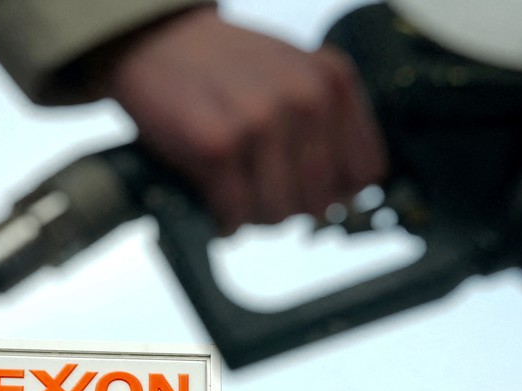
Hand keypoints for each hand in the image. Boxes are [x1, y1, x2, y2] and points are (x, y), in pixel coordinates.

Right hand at [99, 6, 385, 233]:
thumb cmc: (224, 67)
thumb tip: (343, 198)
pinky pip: (234, 213)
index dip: (338, 193)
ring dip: (254, 216)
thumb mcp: (294, 76)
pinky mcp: (217, 144)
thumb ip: (326, 126)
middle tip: (263, 195)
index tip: (311, 193)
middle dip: (289, 209)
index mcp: (332, 80)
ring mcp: (262, 121)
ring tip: (238, 195)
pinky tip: (216, 200)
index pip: (365, 172)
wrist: (157, 41)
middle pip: (320, 201)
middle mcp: (305, 98)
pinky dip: (224, 219)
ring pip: (278, 213)